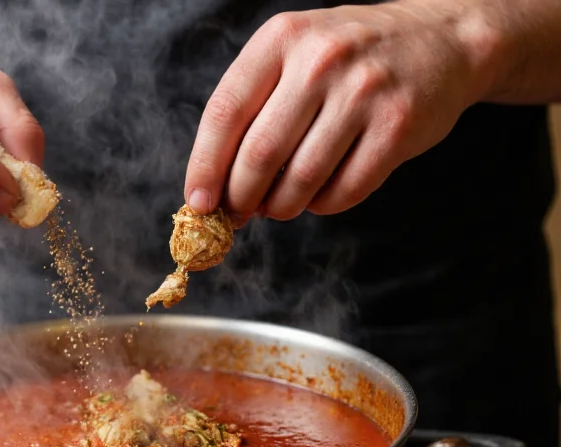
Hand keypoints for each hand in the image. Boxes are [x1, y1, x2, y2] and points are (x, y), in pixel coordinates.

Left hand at [184, 0, 493, 223]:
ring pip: (301, 179)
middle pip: (260, 153)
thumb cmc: (348, 58)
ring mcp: (364, 92)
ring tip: (278, 205)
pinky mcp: (398, 126)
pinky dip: (323, 204)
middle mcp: (321, 60)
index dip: (204, 166)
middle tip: (237, 214)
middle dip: (240, 197)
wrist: (441, 39)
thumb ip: (252, 106)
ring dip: (281, 206)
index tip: (197, 202)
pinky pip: (344, 190)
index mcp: (281, 39)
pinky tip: (320, 194)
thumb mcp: (293, 54)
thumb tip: (214, 185)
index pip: (224, 112)